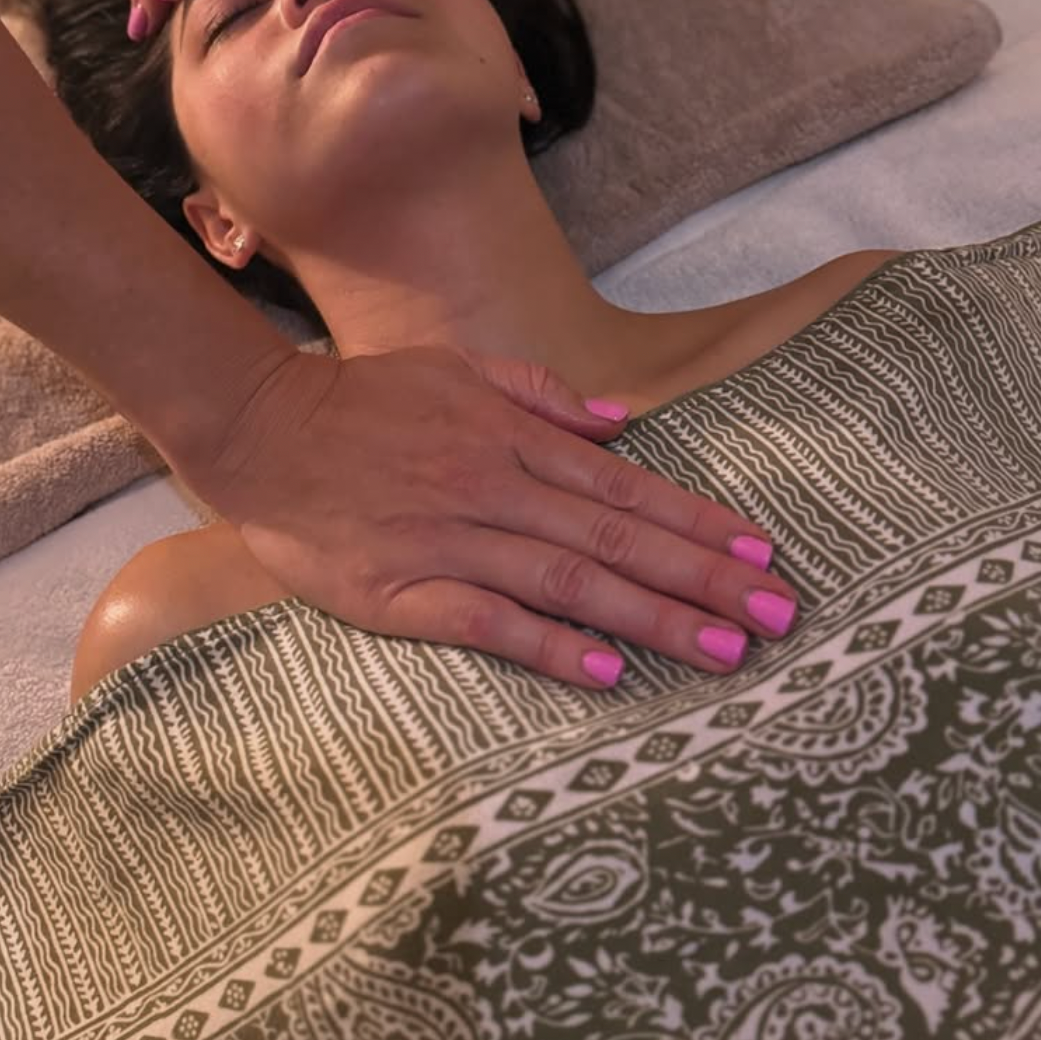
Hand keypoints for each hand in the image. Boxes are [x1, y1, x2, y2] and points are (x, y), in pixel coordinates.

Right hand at [182, 343, 798, 689]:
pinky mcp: (401, 590)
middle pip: (615, 540)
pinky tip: (606, 669)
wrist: (260, 430)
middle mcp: (493, 486)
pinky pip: (486, 620)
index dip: (697, 521)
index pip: (624, 488)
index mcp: (510, 436)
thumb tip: (620, 422)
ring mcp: (448, 540)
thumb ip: (539, 393)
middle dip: (703, 577)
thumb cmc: (361, 398)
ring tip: (724, 648)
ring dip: (653, 616)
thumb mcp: (456, 369)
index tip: (761, 549)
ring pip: (568, 582)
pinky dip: (548, 645)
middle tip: (780, 614)